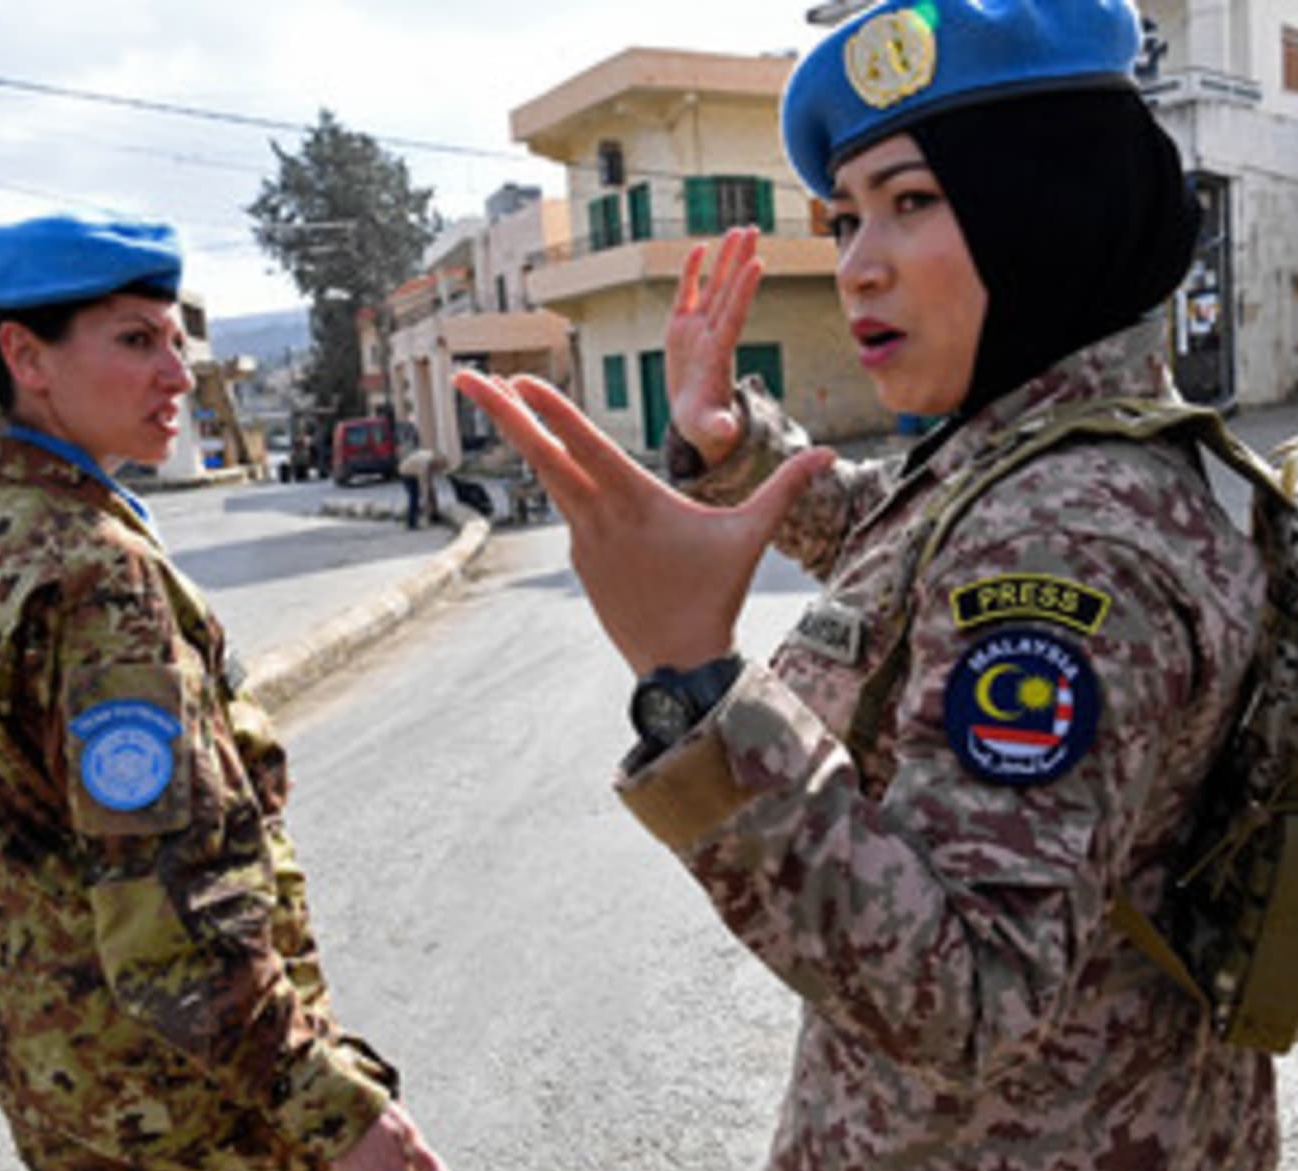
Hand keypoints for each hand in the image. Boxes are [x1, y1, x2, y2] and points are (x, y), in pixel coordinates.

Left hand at [453, 371, 832, 675]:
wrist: (678, 664)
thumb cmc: (715, 595)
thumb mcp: (750, 537)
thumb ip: (783, 489)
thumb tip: (831, 454)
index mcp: (634, 501)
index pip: (585, 445)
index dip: (550, 411)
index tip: (518, 380)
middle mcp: (598, 516)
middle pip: (542, 455)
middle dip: (502, 413)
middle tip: (466, 379)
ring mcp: (582, 540)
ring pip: (549, 479)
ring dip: (524, 439)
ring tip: (498, 402)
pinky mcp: (580, 561)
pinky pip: (571, 514)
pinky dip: (563, 485)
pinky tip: (558, 464)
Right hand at [667, 226, 763, 467]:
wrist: (697, 420)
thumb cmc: (705, 426)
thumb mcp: (710, 428)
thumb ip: (718, 426)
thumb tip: (727, 432)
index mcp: (719, 355)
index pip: (734, 316)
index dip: (744, 291)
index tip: (758, 263)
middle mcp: (712, 335)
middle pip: (729, 292)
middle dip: (740, 261)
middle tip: (754, 230)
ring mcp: (698, 329)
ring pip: (714, 286)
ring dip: (726, 259)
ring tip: (738, 230)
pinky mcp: (681, 328)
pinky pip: (687, 294)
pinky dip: (692, 272)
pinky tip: (699, 247)